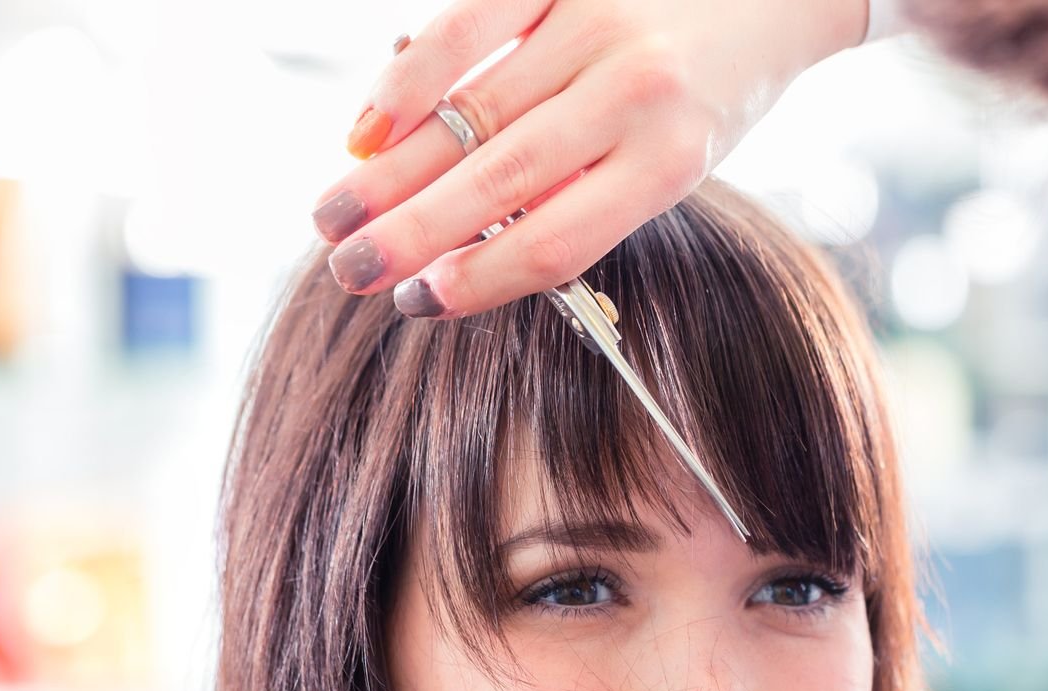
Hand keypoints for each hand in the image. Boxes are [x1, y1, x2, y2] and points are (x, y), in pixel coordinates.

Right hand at [311, 0, 868, 317]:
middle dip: (410, 235)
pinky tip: (366, 128)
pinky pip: (467, 26)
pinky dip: (409, 80)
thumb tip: (468, 245)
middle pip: (500, 183)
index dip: (476, 282)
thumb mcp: (674, 159)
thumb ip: (586, 194)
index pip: (554, 241)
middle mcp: (634, 94)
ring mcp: (594, 25)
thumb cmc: (714, 85)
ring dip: (390, 173)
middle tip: (346, 273)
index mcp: (670, 161)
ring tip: (333, 216)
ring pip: (471, 113)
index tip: (416, 306)